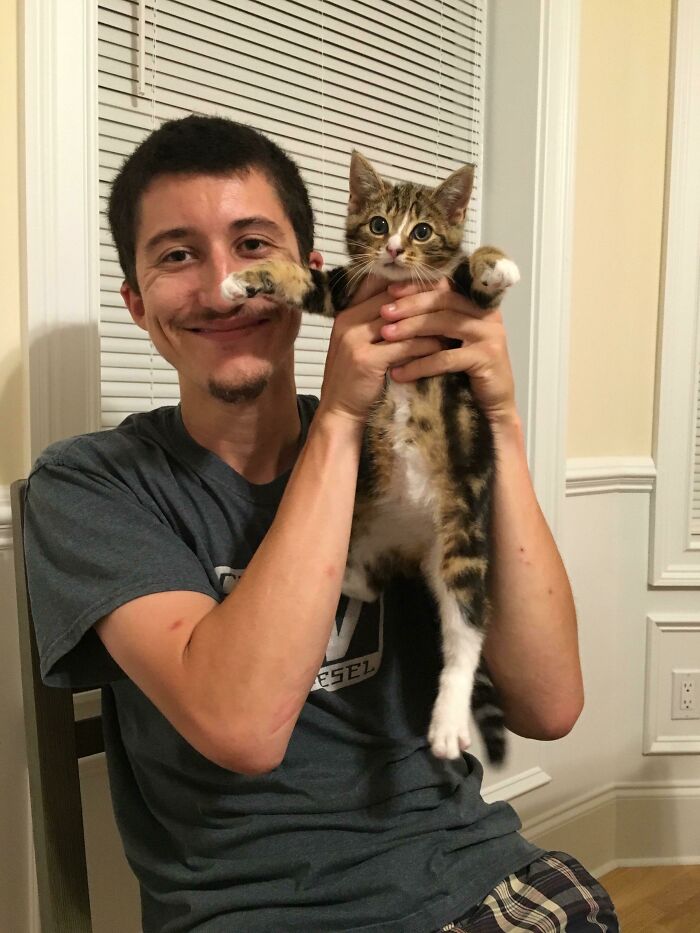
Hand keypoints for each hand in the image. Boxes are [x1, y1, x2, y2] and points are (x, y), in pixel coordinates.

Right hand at [318, 285, 443, 425]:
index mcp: (346, 313)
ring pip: (401, 322)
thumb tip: (411, 300)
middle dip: (423, 300)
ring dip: (428, 324)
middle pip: (393, 299)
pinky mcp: (366, 360)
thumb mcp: (362, 344)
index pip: (379, 284)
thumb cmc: (356, 379)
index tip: (434, 284)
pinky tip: (441, 349)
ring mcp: (354, 340)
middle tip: (451, 302)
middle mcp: (347, 321)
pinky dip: (425, 346)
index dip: (408, 282)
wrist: (340, 412)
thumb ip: (377, 322)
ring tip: (450, 328)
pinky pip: (404, 346)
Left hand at [378, 279, 518, 427]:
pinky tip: (399, 373)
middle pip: (444, 300)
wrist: (491, 407)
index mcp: (477, 304)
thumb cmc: (465, 373)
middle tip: (384, 312)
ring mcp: (490, 334)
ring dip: (411, 328)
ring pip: (445, 323)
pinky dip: (420, 364)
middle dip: (411, 305)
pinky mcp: (487, 358)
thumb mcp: (448, 341)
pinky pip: (446, 358)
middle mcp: (487, 314)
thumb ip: (434, 321)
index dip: (417, 286)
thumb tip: (395, 304)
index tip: (389, 291)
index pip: (445, 285)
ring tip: (385, 336)